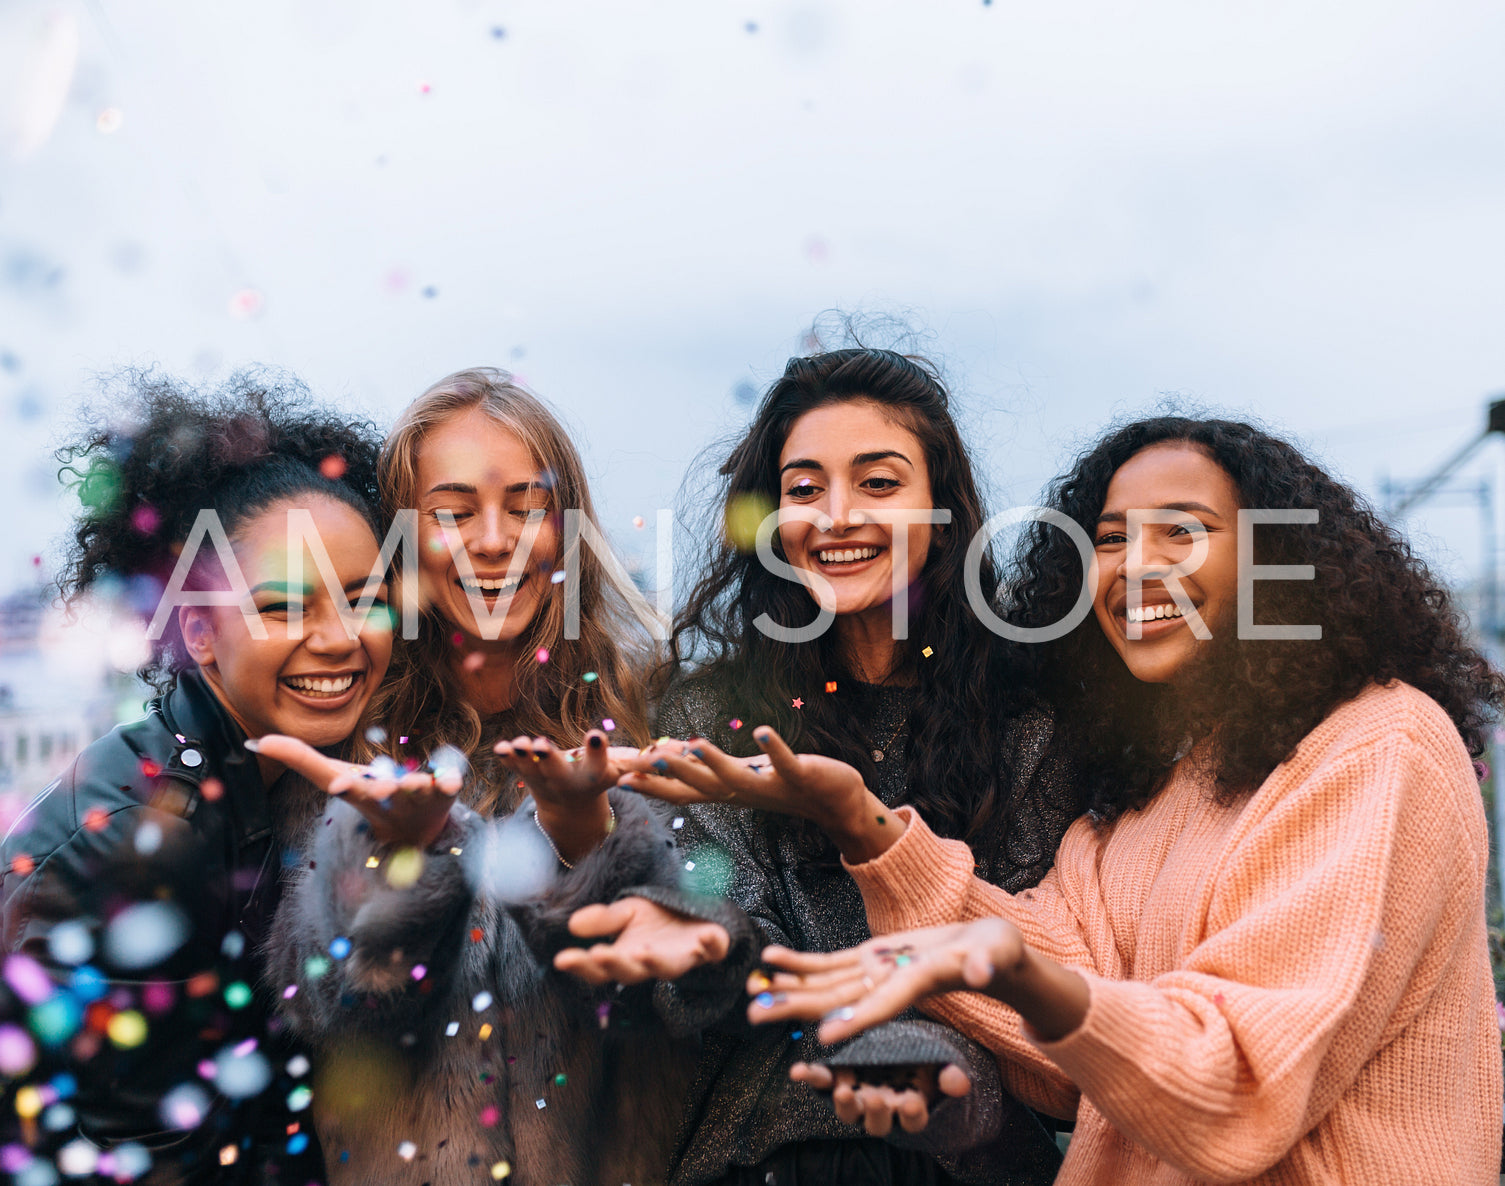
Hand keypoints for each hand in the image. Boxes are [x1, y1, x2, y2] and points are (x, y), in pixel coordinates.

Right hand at [246, 735, 460, 847]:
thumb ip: (301, 759)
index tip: (337, 783)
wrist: (416, 832)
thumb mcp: (336, 776)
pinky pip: (450, 786)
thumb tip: (257, 742)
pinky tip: (452, 778)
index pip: (349, 788)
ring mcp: (419, 796)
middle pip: (385, 793)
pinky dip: (451, 782)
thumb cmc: (370, 795)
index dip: (342, 784)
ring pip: (419, 791)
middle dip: (382, 790)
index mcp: (363, 794)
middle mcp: (390, 798)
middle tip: (382, 789)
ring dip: (418, 786)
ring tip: (420, 782)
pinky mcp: (445, 792)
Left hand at [493, 731, 634, 863]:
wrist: (572, 808)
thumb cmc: (602, 777)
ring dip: (524, 758)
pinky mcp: (528, 778)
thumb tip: (678, 750)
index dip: (596, 751)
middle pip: (560, 773)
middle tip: (541, 745)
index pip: (597, 766)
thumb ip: (640, 761)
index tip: (595, 733)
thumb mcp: (622, 770)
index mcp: (596, 779)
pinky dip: (508, 760)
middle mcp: (570, 783)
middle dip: (550, 759)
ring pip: (533, 772)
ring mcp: (546, 783)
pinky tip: (499, 749)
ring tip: (518, 744)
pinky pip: (516, 769)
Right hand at [554, 896, 730, 983]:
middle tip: (600, 954)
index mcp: (628, 956)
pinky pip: (714, 950)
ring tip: (643, 952)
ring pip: (669, 969)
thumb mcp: (628, 912)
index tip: (561, 959)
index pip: (600, 968)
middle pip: (630, 972)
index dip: (581, 965)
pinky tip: (707, 936)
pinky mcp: (711, 948)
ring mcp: (683, 958)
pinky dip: (712, 944)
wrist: (695, 914)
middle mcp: (653, 963)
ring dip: (656, 962)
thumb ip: (604, 920)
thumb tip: (573, 923)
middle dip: (615, 964)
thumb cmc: (658, 918)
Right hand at [618, 728, 899, 861]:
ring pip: (736, 777)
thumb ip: (710, 769)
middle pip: (701, 786)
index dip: (651, 786)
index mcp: (728, 792)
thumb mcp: (742, 777)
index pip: (683, 792)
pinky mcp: (799, 776)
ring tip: (694, 745)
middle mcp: (744, 792)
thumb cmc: (784, 785)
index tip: (618, 777)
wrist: (836, 804)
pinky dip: (773, 747)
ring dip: (713, 762)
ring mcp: (771, 786)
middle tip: (642, 762)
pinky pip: (783, 762)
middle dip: (672, 774)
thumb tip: (674, 753)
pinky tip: (760, 730)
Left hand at [746, 919, 1025, 1042]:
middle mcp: (889, 986)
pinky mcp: (870, 959)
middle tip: (755, 1016)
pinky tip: (772, 958)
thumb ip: (989, 961)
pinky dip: (801, 962)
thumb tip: (983, 970)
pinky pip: (829, 964)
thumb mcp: (997, 952)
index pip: (883, 1005)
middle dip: (797, 1007)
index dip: (856, 1018)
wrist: (989, 951)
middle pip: (838, 1001)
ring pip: (826, 985)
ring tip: (750, 989)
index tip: (824, 1035)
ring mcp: (876, 973)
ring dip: (788, 987)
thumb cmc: (997, 952)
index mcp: (918, 984)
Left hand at [791, 1061, 970, 1135]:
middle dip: (875, 1111)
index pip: (913, 1120)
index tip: (913, 1101)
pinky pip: (822, 1085)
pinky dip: (811, 1078)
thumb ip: (949, 1076)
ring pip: (849, 1111)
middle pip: (877, 1122)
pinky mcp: (837, 1081)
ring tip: (841, 1091)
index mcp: (910, 1108)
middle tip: (874, 1098)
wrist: (899, 1055)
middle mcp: (882, 1109)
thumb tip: (958, 1081)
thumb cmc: (923, 1064)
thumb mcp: (940, 1067)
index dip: (912, 1113)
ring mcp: (857, 1097)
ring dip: (843, 1103)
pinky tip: (799, 1072)